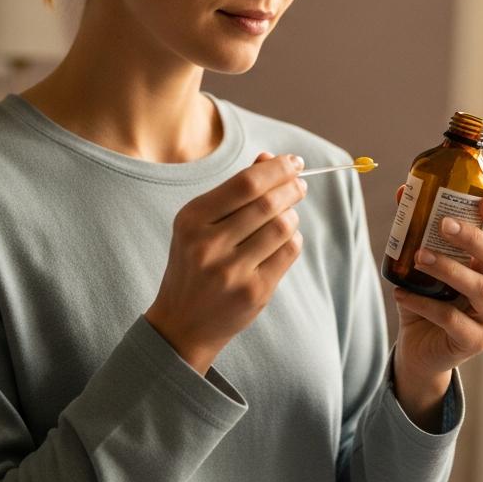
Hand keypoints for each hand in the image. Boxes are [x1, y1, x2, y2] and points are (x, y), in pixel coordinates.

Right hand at [145, 151, 306, 373]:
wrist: (182, 323)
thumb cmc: (195, 264)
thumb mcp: (200, 224)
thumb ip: (233, 191)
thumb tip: (269, 158)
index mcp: (191, 219)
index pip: (245, 183)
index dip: (276, 168)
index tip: (293, 162)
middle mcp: (208, 245)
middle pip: (267, 203)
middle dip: (291, 188)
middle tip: (300, 184)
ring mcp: (231, 272)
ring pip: (282, 227)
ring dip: (292, 215)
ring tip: (289, 214)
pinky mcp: (253, 292)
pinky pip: (288, 252)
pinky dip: (293, 239)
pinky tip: (285, 239)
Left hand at [389, 186, 482, 410]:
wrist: (420, 347)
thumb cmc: (428, 298)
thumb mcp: (424, 262)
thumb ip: (418, 229)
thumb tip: (405, 191)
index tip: (481, 201)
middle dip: (474, 238)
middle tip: (442, 224)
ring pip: (480, 288)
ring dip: (448, 268)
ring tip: (418, 256)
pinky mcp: (475, 341)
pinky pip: (451, 319)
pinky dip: (423, 303)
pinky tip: (401, 293)